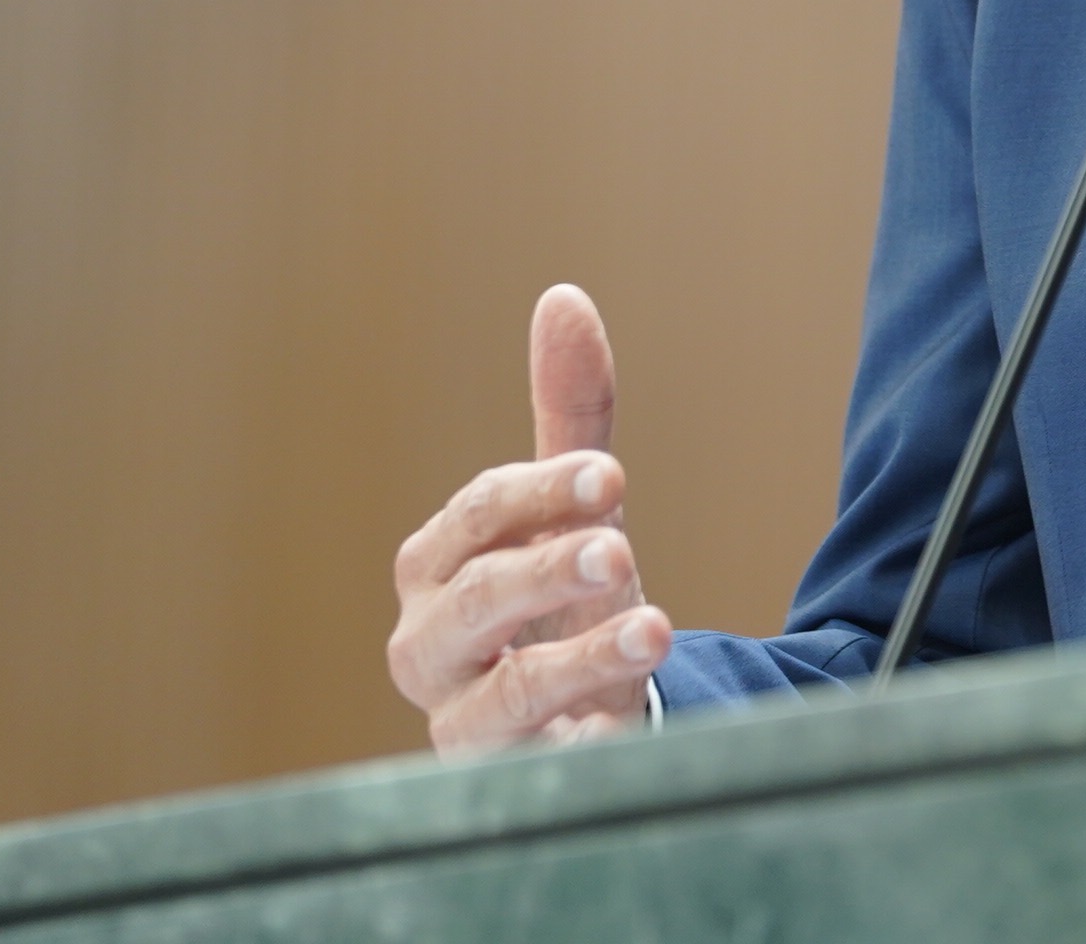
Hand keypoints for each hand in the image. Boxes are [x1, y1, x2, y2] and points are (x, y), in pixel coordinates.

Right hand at [386, 283, 675, 753]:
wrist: (571, 715)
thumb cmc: (556, 599)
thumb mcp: (570, 510)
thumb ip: (569, 418)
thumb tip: (564, 299)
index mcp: (436, 568)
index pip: (474, 518)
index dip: (538, 492)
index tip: (609, 475)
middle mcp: (431, 647)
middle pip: (475, 602)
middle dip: (547, 569)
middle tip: (620, 545)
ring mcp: (464, 725)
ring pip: (504, 694)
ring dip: (580, 658)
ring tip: (654, 630)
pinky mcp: (508, 786)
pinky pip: (539, 769)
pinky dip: (586, 742)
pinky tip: (628, 723)